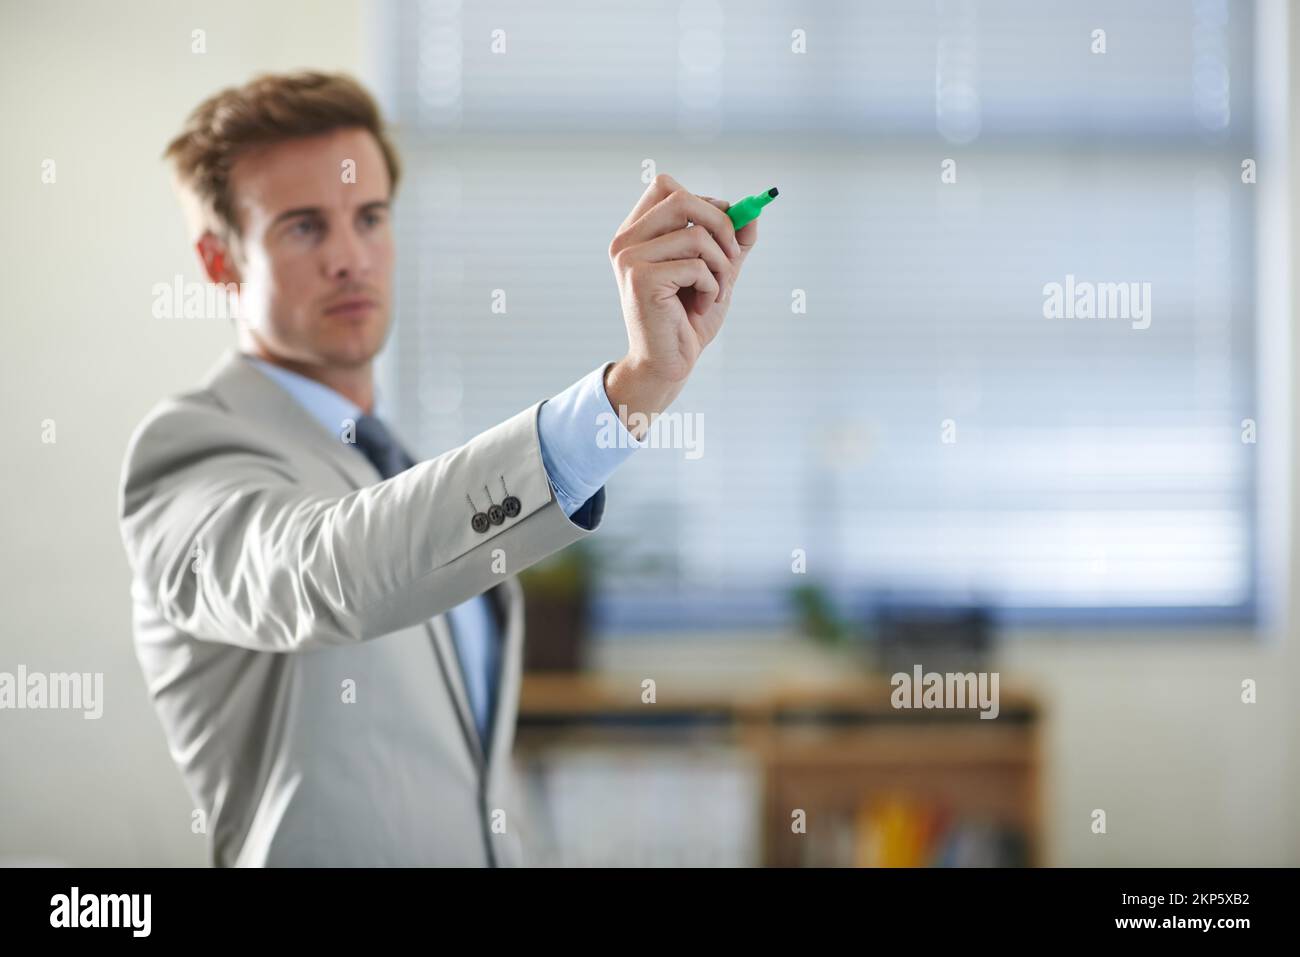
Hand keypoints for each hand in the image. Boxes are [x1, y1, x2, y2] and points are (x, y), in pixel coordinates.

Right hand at [604, 174, 760, 435]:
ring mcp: (630, 259)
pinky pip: (697, 265)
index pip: (666, 186)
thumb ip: (732, 243)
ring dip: (721, 265)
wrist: (668, 364)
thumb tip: (754, 214)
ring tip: (716, 290)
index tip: (724, 231)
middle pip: (681, 197)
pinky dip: (712, 286)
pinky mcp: (642, 280)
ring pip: (696, 234)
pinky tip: (701, 306)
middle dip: (721, 224)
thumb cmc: (686, 320)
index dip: (704, 202)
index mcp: (636, 233)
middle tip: (733, 257)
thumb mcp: (716, 272)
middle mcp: (626, 241)